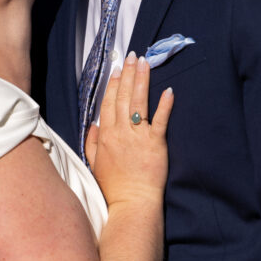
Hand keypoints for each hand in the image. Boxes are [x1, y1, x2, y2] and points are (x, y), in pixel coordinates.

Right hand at [85, 53, 172, 208]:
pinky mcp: (155, 144)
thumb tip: (94, 124)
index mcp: (105, 135)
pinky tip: (168, 90)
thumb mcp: (94, 163)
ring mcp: (138, 137)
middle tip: (133, 56)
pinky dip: (165, 105)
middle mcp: (120, 132)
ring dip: (142, 81)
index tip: (117, 69)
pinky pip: (161, 120)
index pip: (109, 103)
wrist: (132, 203)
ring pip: (139, 102)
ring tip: (145, 63)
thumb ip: (92, 142)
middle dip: (128, 74)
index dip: (113, 84)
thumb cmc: (114, 186)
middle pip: (123, 97)